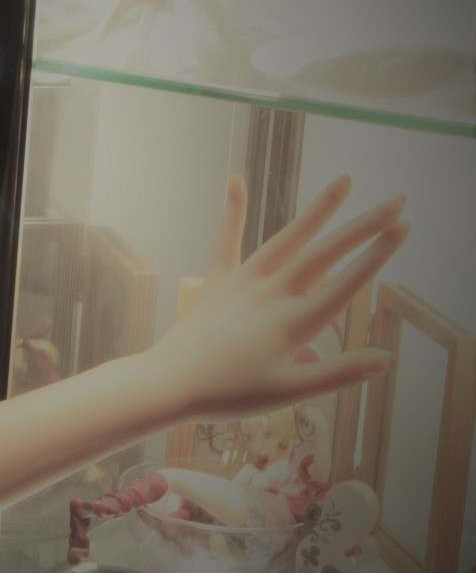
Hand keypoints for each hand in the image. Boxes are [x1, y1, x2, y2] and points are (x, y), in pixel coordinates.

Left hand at [148, 174, 407, 421]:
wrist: (170, 383)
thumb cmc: (230, 394)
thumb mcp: (290, 392)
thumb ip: (339, 373)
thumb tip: (386, 358)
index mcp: (295, 323)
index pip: (347, 285)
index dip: (377, 256)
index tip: (403, 228)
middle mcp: (273, 294)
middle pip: (326, 254)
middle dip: (364, 227)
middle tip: (397, 200)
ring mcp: (244, 283)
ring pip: (288, 239)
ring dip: (318, 211)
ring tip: (344, 182)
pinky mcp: (217, 280)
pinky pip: (227, 241)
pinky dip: (233, 210)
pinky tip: (236, 178)